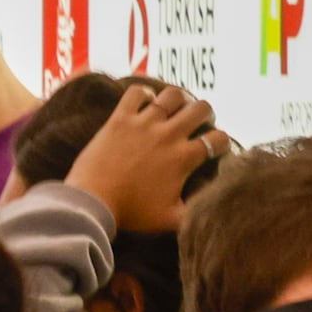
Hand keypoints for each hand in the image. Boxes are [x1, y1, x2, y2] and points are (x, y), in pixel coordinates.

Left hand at [66, 75, 220, 233]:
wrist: (91, 204)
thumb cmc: (130, 213)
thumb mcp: (169, 219)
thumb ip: (194, 211)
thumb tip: (210, 206)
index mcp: (184, 158)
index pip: (219, 139)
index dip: (221, 143)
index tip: (212, 149)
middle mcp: (169, 135)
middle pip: (202, 108)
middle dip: (204, 115)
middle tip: (193, 125)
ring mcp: (144, 124)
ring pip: (173, 95)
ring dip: (177, 100)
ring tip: (171, 112)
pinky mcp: (119, 119)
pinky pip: (136, 93)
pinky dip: (142, 94)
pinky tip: (142, 105)